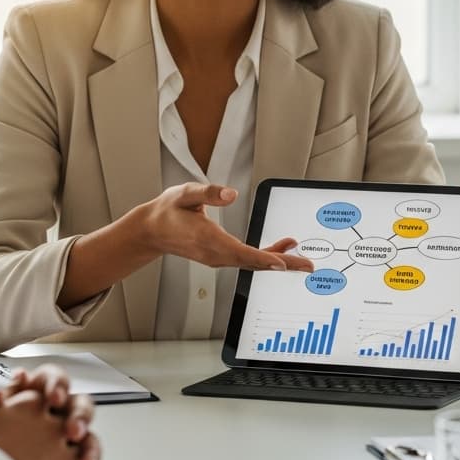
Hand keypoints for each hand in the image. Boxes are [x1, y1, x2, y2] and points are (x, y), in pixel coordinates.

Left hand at [0, 367, 100, 459]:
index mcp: (34, 393)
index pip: (54, 379)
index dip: (56, 386)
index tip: (51, 397)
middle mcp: (53, 417)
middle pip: (80, 407)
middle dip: (79, 418)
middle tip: (73, 431)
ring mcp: (60, 446)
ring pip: (88, 441)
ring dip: (89, 451)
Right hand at [139, 183, 313, 271]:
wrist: (152, 230)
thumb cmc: (169, 211)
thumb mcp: (185, 194)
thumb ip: (208, 193)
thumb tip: (230, 194)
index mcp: (207, 239)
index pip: (239, 252)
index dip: (262, 258)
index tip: (281, 263)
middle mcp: (215, 254)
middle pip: (253, 262)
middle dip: (282, 264)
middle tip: (306, 267)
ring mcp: (218, 258)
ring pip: (252, 263)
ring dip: (277, 261)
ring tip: (300, 258)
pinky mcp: (220, 257)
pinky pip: (247, 260)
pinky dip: (265, 257)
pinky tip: (279, 250)